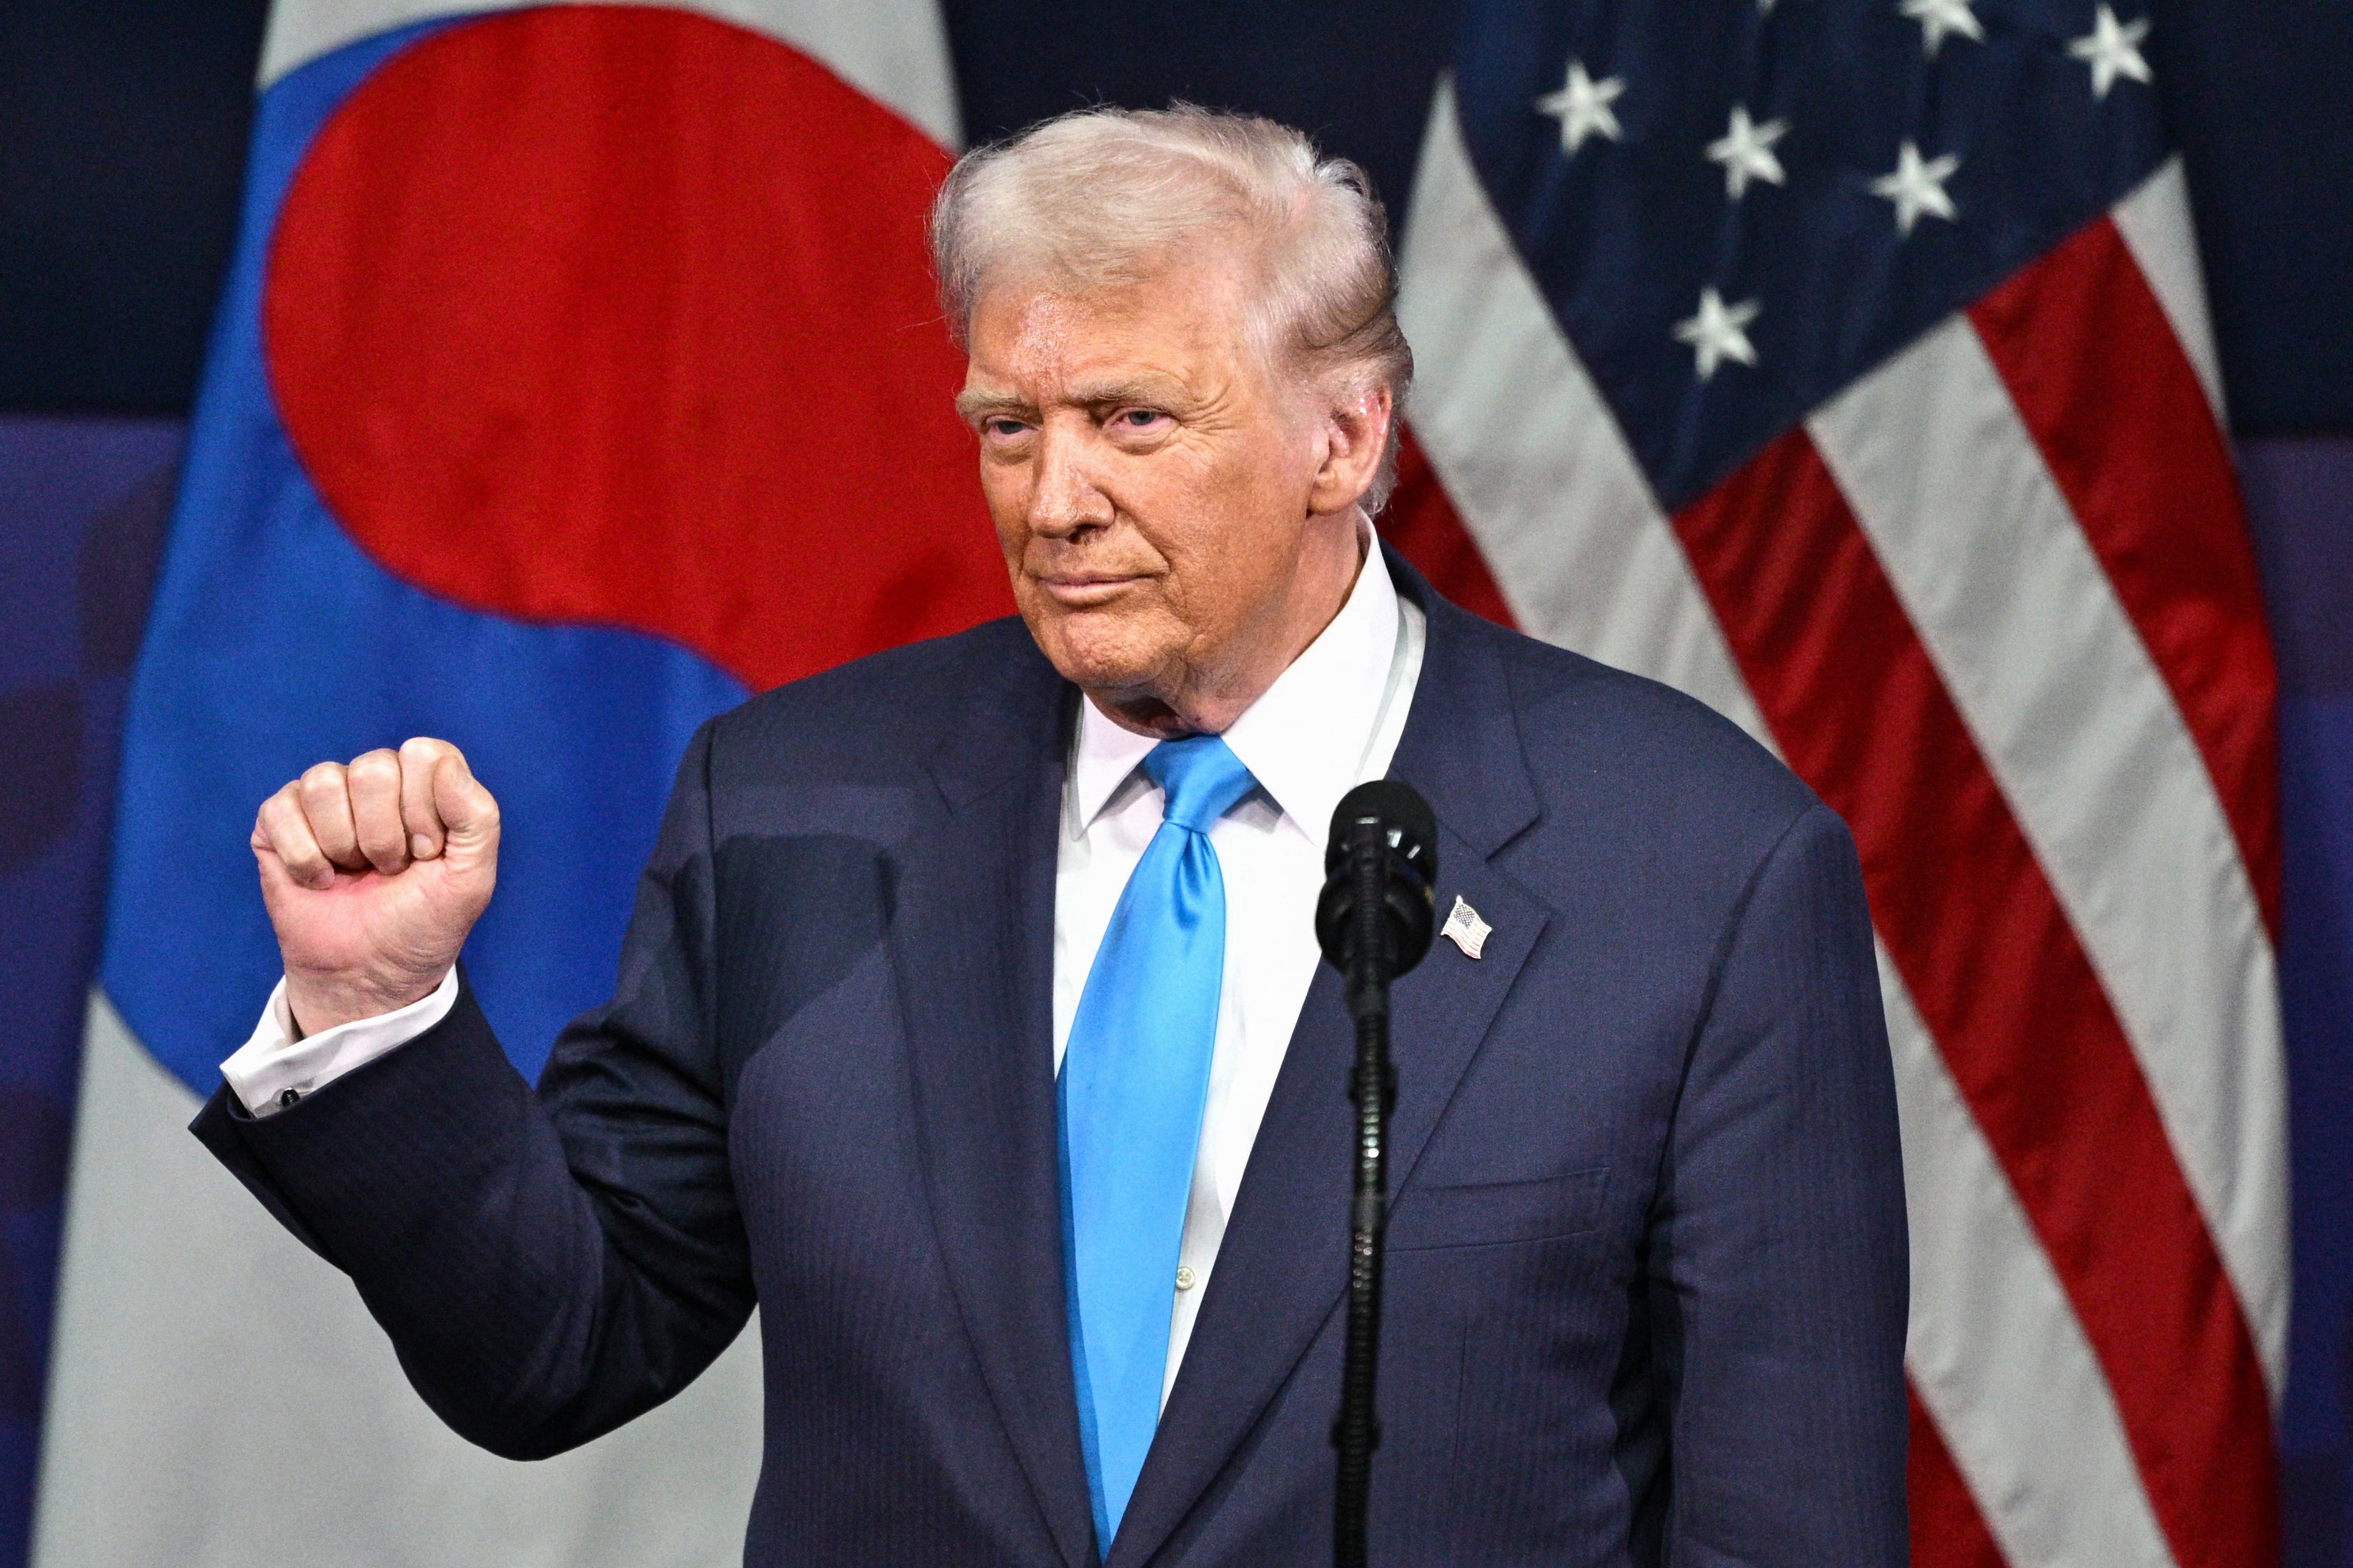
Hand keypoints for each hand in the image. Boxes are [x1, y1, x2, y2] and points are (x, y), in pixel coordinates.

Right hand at [251, 738, 499, 1035]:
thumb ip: (477, 817)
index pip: (424, 755)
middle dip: (385, 835)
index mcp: (425, 784)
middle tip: (390, 870)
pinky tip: (321, 880)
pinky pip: (281, 810)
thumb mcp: (471, 878)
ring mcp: (325, 799)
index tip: (427, 853)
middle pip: (373, 768)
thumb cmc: (423, 923)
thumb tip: (444, 762)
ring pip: (324, 783)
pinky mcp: (278, 822)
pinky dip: (304, 857)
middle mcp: (375, 782)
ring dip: (344, 844)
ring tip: (355, 873)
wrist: (370, 975)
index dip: (426, 809)